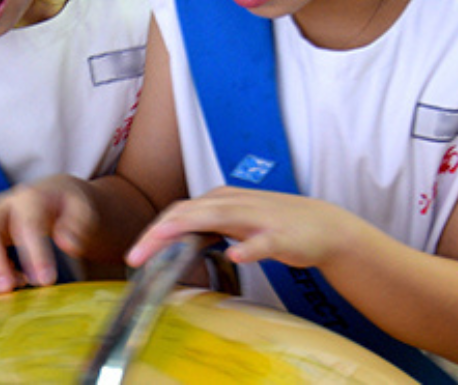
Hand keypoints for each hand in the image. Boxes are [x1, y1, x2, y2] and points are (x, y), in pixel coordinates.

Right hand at [0, 175, 96, 292]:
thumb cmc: (71, 206)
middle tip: (7, 290)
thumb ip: (79, 224)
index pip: (27, 224)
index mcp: (31, 197)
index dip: (35, 253)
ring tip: (1, 291)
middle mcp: (4, 205)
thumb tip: (65, 242)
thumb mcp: (84, 209)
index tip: (47, 280)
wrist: (54, 196)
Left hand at [126, 186, 350, 272]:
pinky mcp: (281, 235)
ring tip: (163, 242)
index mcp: (220, 200)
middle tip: (135, 256)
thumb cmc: (273, 223)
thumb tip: (172, 241)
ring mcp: (258, 217)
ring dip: (189, 227)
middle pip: (189, 213)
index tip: (134, 254)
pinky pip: (264, 242)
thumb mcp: (234, 221)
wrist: (322, 225)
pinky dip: (249, 248)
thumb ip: (206, 228)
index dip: (154, 231)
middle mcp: (234, 203)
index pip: (179, 212)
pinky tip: (237, 255)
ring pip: (219, 217)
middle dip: (159, 233)